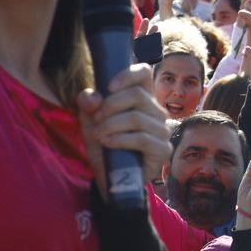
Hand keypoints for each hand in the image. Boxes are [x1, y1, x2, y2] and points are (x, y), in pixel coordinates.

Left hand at [77, 63, 169, 196]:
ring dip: (111, 125)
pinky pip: (142, 139)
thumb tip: (93, 98)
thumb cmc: (104, 144)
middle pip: (138, 95)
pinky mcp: (162, 149)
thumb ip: (88, 104)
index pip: (144, 73)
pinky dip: (120, 139)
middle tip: (96, 120)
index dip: (127, 75)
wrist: (109, 176)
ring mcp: (162, 131)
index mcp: (142, 98)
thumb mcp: (89, 121)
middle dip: (110, 106)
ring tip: (98, 135)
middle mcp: (156, 111)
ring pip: (137, 118)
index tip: (108, 87)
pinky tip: (107, 142)